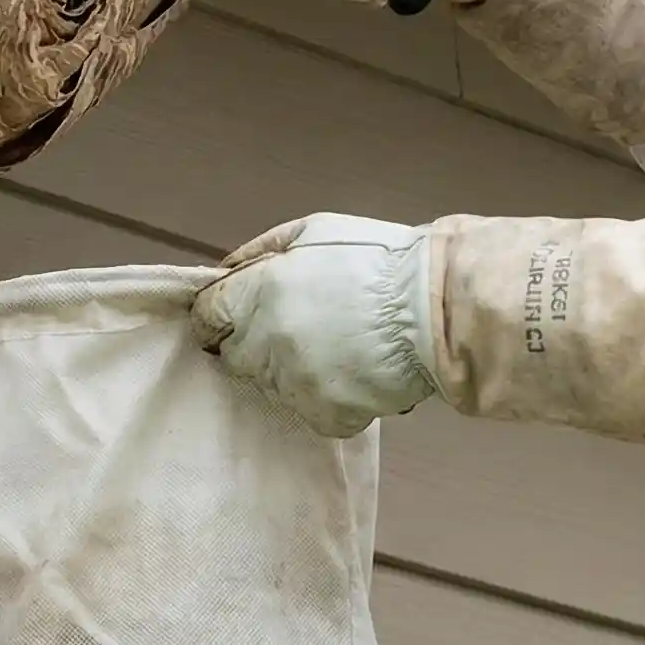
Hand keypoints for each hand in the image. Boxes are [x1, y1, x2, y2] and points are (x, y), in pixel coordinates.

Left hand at [190, 213, 437, 437]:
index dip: (217, 316)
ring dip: (290, 370)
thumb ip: (262, 250)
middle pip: (235, 356)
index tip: (231, 318)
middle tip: (294, 330)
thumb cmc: (378, 259)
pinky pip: (309, 411)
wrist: (436, 307)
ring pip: (271, 385)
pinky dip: (325, 396)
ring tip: (333, 348)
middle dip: (254, 343)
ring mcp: (295, 383)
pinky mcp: (325, 414)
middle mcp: (268, 342)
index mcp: (260, 292)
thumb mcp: (315, 229)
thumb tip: (227, 271)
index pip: (207, 317)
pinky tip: (351, 372)